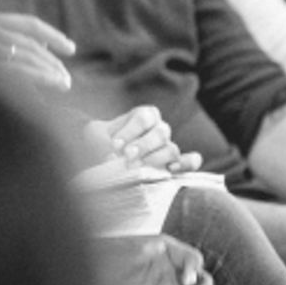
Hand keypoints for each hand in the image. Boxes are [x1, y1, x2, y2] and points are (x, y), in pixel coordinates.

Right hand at [0, 11, 74, 92]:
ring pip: (28, 56)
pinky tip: (54, 83)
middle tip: (67, 79)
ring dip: (50, 70)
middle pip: (30, 43)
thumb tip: (44, 44)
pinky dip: (41, 76)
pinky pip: (19, 70)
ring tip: (64, 84)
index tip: (71, 49)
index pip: (29, 24)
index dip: (53, 36)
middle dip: (52, 61)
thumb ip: (10, 39)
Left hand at [85, 105, 202, 173]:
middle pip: (160, 133)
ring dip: (156, 158)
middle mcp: (159, 128)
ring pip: (172, 149)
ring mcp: (168, 146)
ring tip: (139, 166)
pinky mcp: (174, 164)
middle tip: (127, 156)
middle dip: (143, 146)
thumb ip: (102, 140)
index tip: (115, 145)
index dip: (130, 131)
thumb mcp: (96, 135)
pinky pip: (190, 161)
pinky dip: (186, 164)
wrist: (101, 157)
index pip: (143, 118)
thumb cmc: (100, 142)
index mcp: (144, 115)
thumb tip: (113, 156)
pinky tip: (172, 169)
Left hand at [93, 234, 211, 284]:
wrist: (85, 279)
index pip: (193, 260)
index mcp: (166, 255)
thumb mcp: (129, 245)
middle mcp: (168, 275)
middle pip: (200, 283)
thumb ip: (151, 247)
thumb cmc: (103, 254)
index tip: (186, 279)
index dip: (194, 269)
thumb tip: (167, 249)